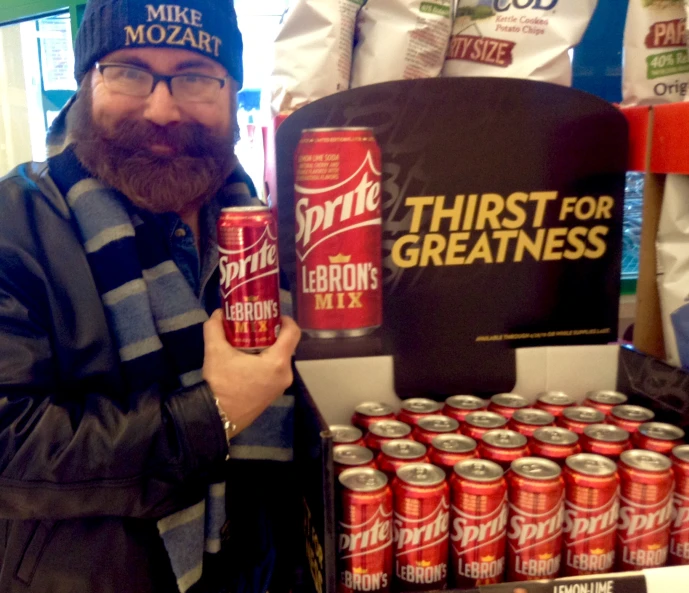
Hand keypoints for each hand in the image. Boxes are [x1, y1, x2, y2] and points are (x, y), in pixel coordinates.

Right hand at [202, 310, 300, 434]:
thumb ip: (215, 328)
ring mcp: (281, 386)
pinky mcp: (274, 394)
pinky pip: (275, 370)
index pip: (293, 332)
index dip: (285, 320)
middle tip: (255, 324)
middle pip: (286, 345)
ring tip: (249, 340)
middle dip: (272, 332)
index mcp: (278, 362)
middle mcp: (285, 374)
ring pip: (280, 358)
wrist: (217, 417)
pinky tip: (249, 358)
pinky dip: (266, 361)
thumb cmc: (221, 384)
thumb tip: (218, 313)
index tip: (272, 314)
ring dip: (268, 347)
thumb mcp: (215, 351)